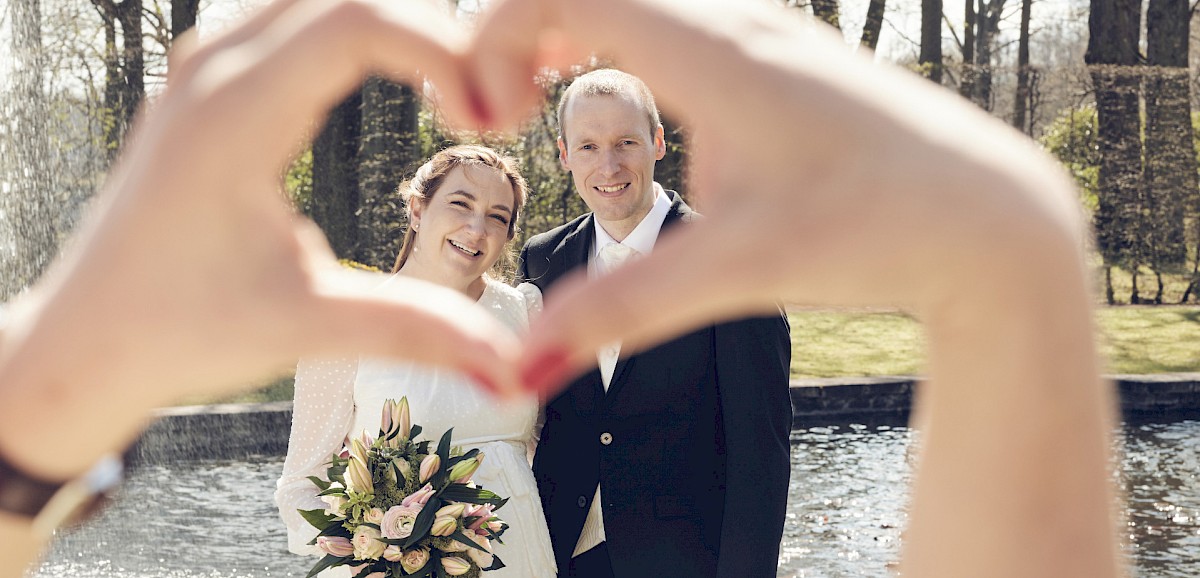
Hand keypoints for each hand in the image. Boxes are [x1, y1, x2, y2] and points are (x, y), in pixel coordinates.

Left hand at [0, 0, 515, 484]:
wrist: (85, 342)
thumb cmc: (179, 333)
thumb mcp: (306, 327)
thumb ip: (416, 331)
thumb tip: (514, 371)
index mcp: (235, 118)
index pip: (356, 21)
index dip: (441, 49)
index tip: (487, 115)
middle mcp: (212, 74)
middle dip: (429, 27)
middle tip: (487, 94)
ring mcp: (200, 72)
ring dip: (386, 22)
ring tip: (450, 78)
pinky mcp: (202, 87)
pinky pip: (281, 16)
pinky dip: (344, 28)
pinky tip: (382, 66)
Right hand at [467, 1, 1120, 576]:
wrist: (993, 217)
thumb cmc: (879, 230)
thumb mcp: (742, 269)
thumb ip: (622, 310)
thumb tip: (520, 373)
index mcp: (718, 52)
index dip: (493, 36)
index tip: (485, 119)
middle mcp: (740, 19)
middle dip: (513, 33)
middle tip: (491, 113)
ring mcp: (765, 28)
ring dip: (561, 29)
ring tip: (525, 101)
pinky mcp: (779, 55)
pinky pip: (669, 16)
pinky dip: (611, 36)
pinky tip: (609, 89)